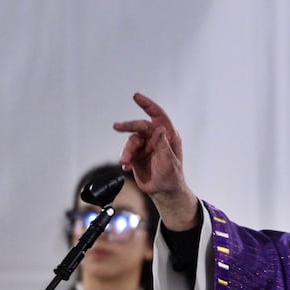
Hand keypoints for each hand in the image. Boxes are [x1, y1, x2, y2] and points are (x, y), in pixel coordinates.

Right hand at [113, 93, 198, 229]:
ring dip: (126, 151)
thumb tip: (159, 128)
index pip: (158, 116)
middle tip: (117, 126)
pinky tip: (126, 166)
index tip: (137, 97)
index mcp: (168, 136)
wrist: (164, 192)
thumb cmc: (171, 177)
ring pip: (131, 141)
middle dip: (128, 126)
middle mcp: (156, 139)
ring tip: (125, 162)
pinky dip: (125, 159)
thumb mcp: (169, 162)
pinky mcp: (137, 155)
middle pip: (139, 126)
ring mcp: (146, 146)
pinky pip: (127, 152)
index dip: (148, 105)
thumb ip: (163, 145)